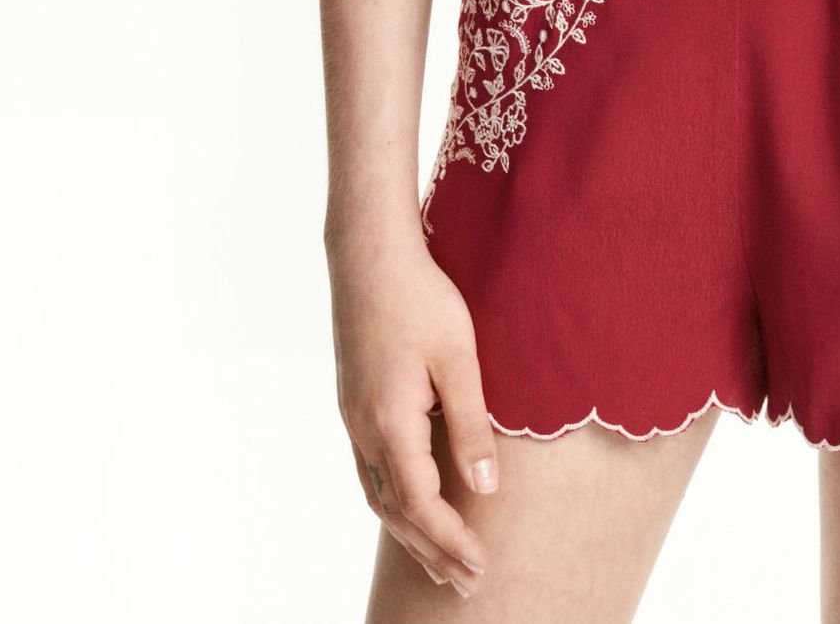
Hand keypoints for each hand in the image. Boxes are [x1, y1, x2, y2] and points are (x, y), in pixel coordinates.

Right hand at [327, 234, 496, 596]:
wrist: (368, 255)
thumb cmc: (421, 298)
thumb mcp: (459, 359)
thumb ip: (470, 425)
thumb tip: (486, 485)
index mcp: (390, 422)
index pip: (421, 504)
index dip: (450, 540)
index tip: (480, 567)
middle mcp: (364, 428)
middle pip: (395, 511)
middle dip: (431, 551)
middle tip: (465, 585)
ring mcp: (354, 417)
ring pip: (378, 495)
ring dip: (410, 533)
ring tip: (441, 562)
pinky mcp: (355, 403)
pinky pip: (371, 471)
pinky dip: (394, 502)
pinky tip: (413, 507)